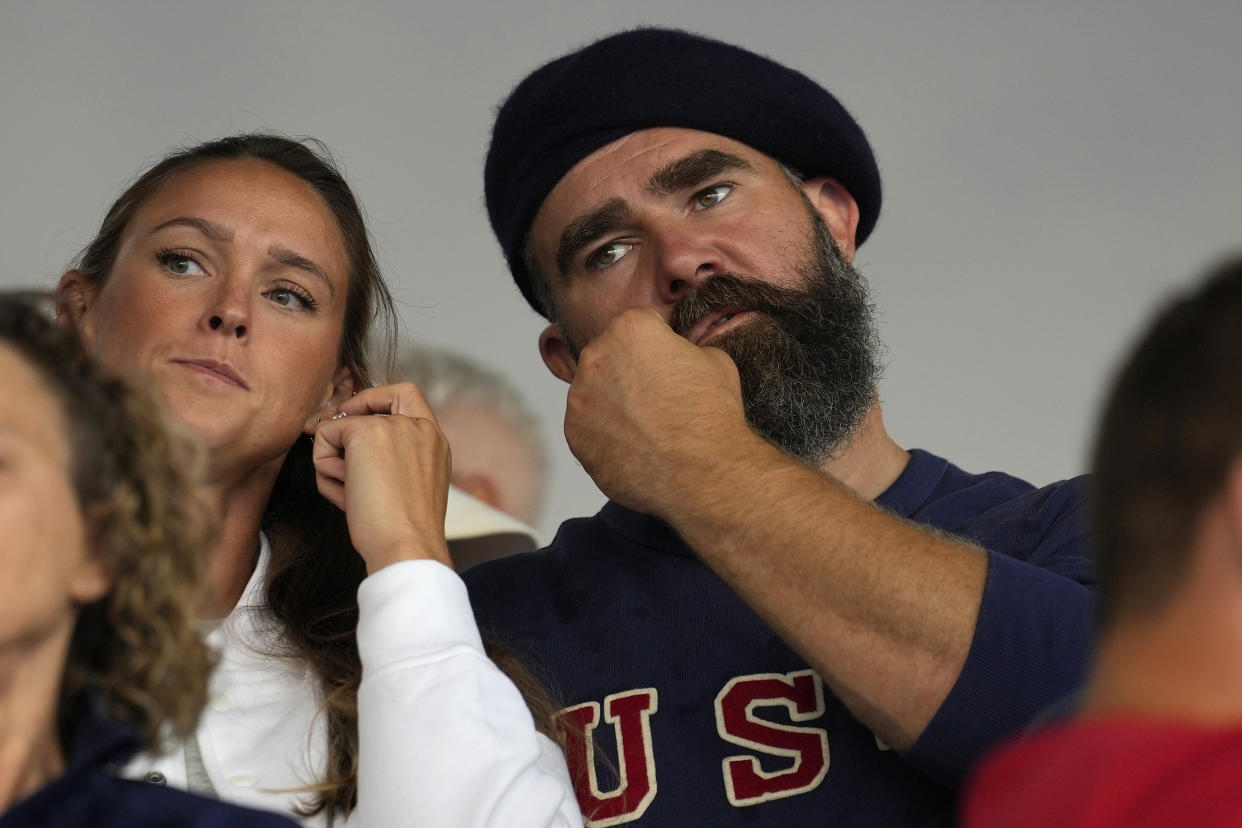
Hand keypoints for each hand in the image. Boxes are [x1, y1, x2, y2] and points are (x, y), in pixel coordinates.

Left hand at [312, 382, 452, 572]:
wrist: (406, 547)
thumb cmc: (405, 532)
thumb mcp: (410, 488)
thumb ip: (395, 461)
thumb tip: (351, 452)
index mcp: (435, 441)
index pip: (408, 395)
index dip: (376, 402)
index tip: (358, 425)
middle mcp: (420, 427)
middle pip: (370, 400)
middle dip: (347, 427)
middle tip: (339, 453)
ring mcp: (394, 426)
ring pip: (341, 426)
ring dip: (335, 462)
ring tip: (351, 495)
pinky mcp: (365, 432)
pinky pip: (324, 435)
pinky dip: (323, 466)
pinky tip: (343, 493)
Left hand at [564, 308, 757, 518]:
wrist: (703, 474)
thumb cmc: (711, 417)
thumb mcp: (715, 360)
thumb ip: (684, 349)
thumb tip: (677, 356)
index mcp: (630, 329)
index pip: (638, 325)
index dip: (657, 345)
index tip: (668, 364)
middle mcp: (596, 357)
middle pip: (610, 356)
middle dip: (629, 372)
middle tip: (657, 399)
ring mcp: (580, 399)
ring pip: (595, 393)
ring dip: (615, 404)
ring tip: (648, 427)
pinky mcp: (575, 436)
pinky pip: (588, 428)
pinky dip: (606, 435)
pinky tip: (635, 447)